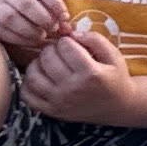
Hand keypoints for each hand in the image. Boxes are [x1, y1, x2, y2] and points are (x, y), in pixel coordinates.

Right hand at [0, 0, 74, 53]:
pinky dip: (18, 38)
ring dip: (29, 30)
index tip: (65, 18)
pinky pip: (2, 30)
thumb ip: (54, 12)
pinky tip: (29, 41)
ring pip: (11, 17)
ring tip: (41, 37)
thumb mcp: (37, 1)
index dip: (56, 3)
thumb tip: (68, 29)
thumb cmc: (21, 6)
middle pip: (26, 3)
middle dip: (43, 18)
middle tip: (53, 29)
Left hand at [16, 20, 142, 123]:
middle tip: (59, 51)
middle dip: (51, 49)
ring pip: (33, 75)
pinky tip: (40, 77)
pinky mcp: (52, 111)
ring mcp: (60, 102)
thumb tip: (72, 34)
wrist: (119, 107)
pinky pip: (27, 95)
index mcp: (91, 74)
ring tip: (48, 63)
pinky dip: (28, 83)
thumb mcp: (114, 55)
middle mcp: (73, 89)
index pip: (65, 47)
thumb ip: (95, 39)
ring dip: (37, 63)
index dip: (66, 41)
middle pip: (47, 59)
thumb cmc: (116, 77)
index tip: (72, 44)